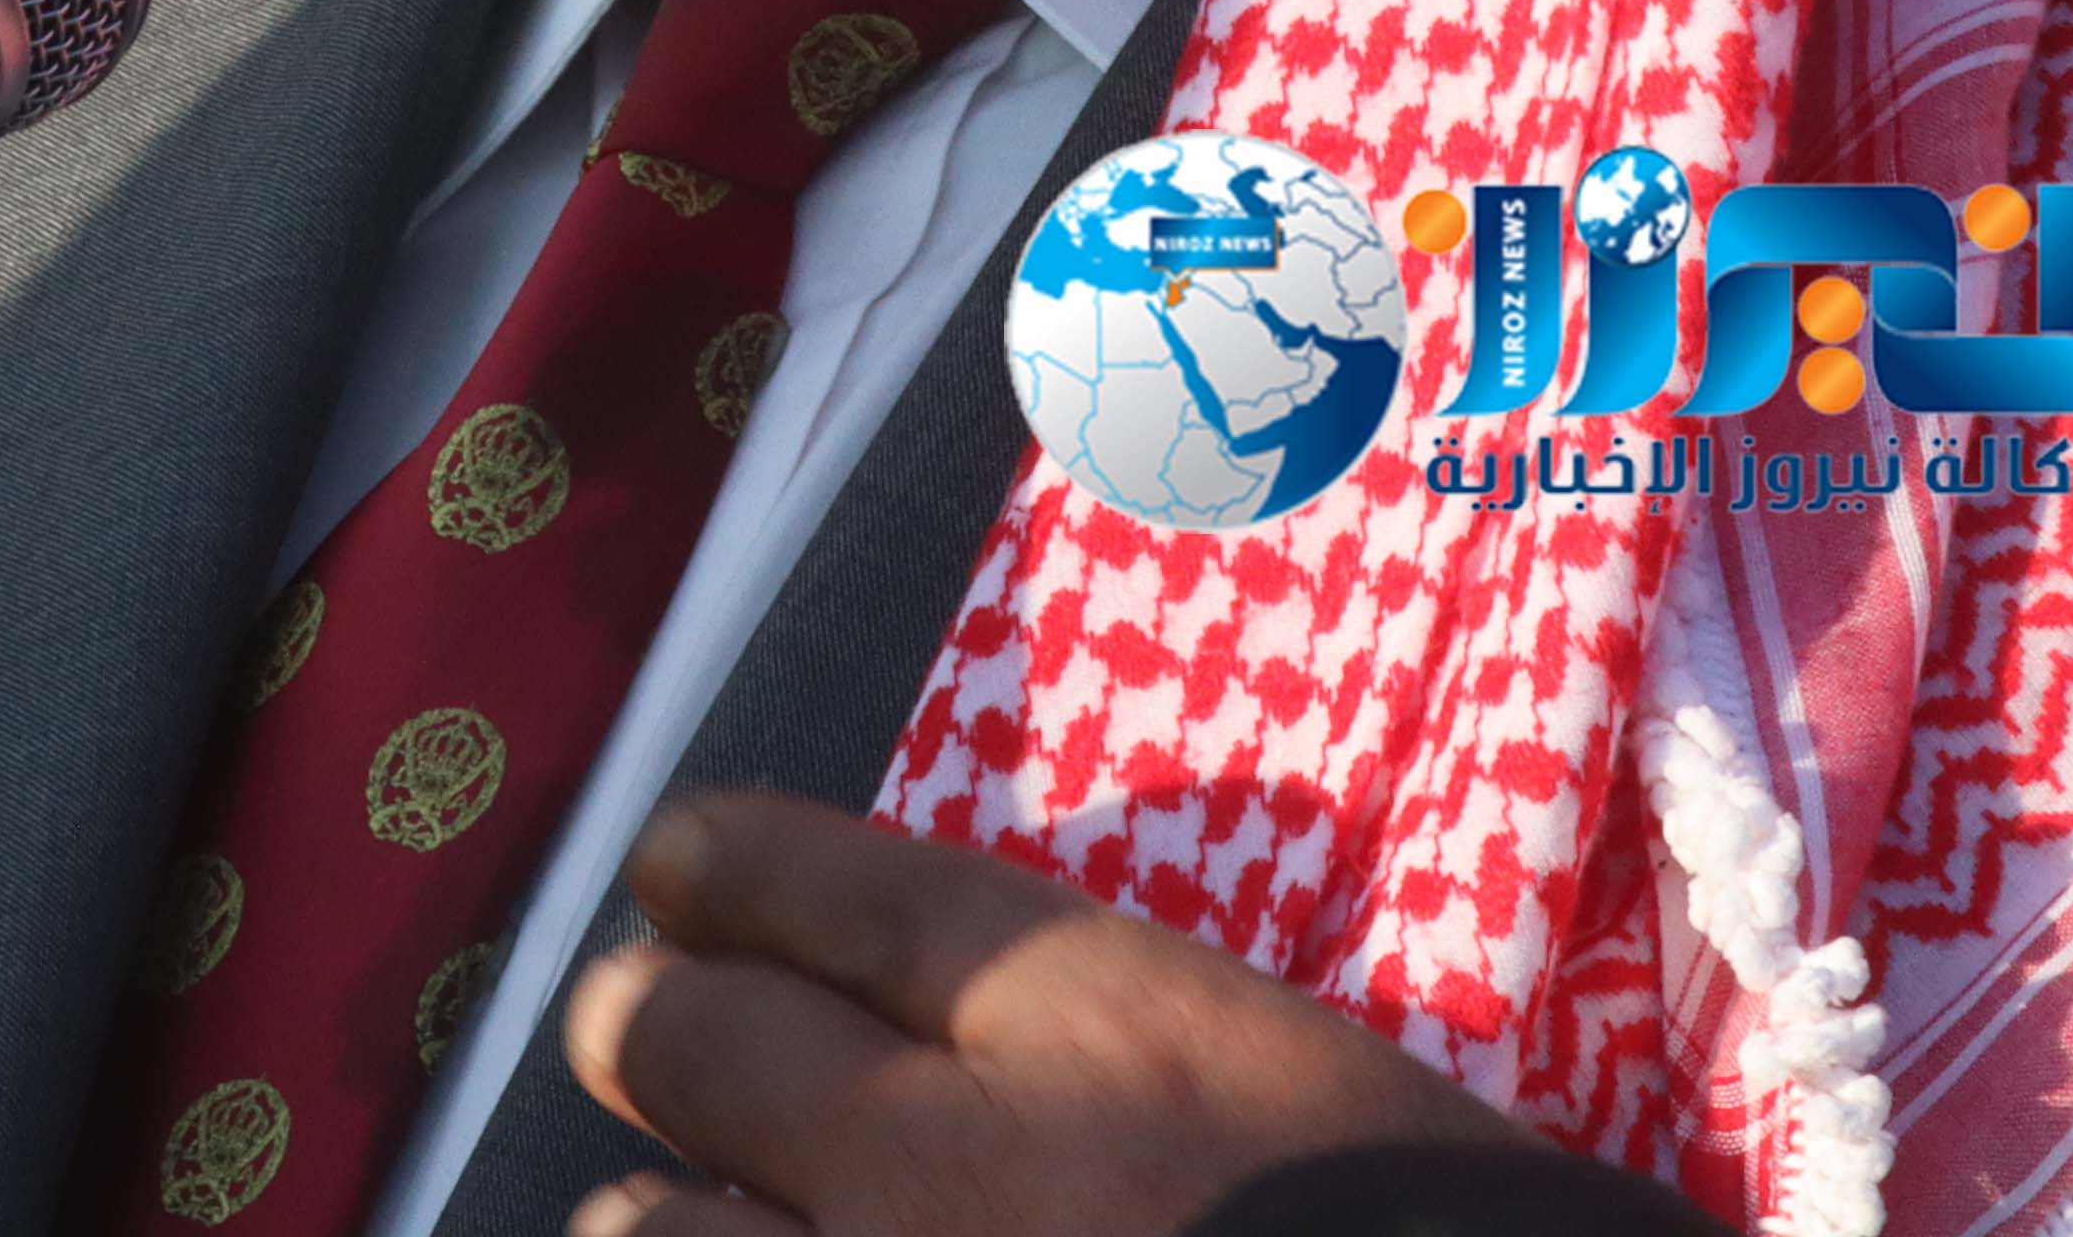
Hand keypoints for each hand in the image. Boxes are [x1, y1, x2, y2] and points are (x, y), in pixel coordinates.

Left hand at [559, 791, 1533, 1236]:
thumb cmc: (1422, 1236)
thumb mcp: (1278, 1085)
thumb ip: (1078, 1041)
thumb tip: (887, 1033)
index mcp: (1099, 1028)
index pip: (829, 892)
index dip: (732, 874)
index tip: (682, 872)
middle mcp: (946, 1165)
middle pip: (691, 1038)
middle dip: (664, 1031)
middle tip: (650, 1038)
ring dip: (670, 1225)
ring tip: (696, 1226)